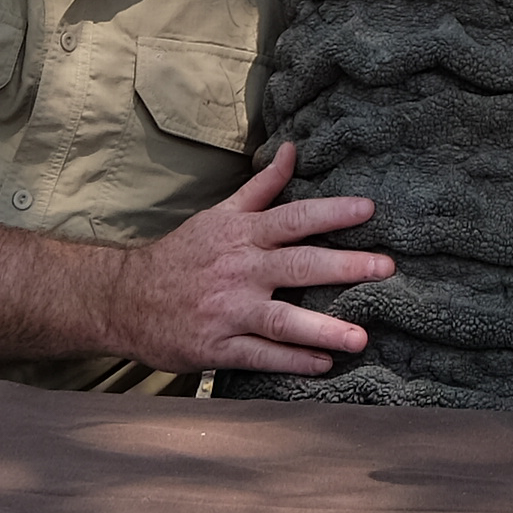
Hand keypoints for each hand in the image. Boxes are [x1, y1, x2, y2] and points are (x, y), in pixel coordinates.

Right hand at [111, 143, 390, 376]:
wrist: (125, 299)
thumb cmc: (182, 255)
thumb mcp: (220, 214)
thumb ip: (262, 186)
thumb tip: (293, 148)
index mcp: (243, 234)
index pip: (294, 218)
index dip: (332, 212)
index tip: (369, 209)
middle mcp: (240, 270)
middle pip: (298, 266)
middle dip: (345, 267)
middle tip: (386, 268)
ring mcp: (229, 311)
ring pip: (282, 319)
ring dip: (323, 328)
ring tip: (361, 338)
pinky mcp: (218, 347)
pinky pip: (261, 356)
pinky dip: (293, 360)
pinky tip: (325, 364)